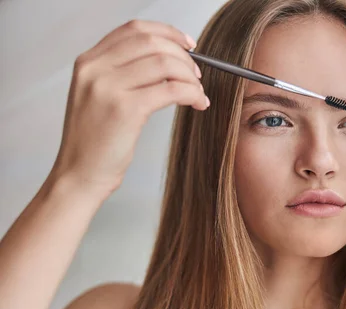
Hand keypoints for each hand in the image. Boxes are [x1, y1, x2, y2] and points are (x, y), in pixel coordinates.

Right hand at [49, 19, 209, 197]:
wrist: (79, 175)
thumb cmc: (94, 142)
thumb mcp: (98, 96)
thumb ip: (121, 73)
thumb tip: (166, 60)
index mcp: (88, 62)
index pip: (133, 29)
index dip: (167, 32)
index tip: (187, 44)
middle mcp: (95, 69)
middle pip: (151, 43)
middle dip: (182, 56)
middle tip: (196, 74)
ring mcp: (109, 88)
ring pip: (165, 64)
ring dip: (190, 77)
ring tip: (197, 92)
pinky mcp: (126, 110)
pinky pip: (171, 90)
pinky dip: (191, 93)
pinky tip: (197, 103)